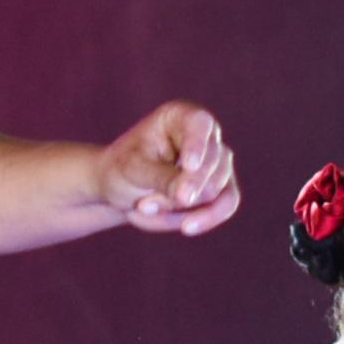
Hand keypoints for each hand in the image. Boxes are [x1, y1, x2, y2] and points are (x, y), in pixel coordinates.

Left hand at [95, 101, 241, 236]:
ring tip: (143, 208)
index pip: (199, 125)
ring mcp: (218, 161)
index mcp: (180, 116)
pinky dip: (200, 220)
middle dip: (177, 192)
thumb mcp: (133, 170)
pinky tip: (184, 227)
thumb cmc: (122, 169)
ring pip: (215, 191)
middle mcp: (206, 134)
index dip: (197, 145)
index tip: (188, 166)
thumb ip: (161, 179)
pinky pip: (224, 207)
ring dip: (177, 209)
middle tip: (142, 205)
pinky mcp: (223, 186)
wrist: (119, 187)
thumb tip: (189, 196)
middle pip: (212, 165)